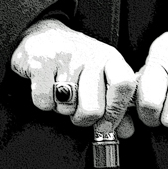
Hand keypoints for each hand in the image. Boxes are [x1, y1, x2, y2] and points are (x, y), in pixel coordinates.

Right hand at [10, 18, 138, 137]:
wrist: (44, 36)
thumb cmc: (77, 63)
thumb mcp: (102, 77)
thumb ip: (116, 104)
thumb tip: (127, 132)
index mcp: (111, 59)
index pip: (124, 85)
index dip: (116, 111)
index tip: (105, 126)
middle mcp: (91, 55)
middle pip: (93, 109)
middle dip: (82, 118)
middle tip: (76, 108)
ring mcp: (65, 57)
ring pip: (66, 107)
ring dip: (61, 108)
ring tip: (60, 93)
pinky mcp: (40, 62)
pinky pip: (44, 101)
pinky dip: (43, 103)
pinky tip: (45, 88)